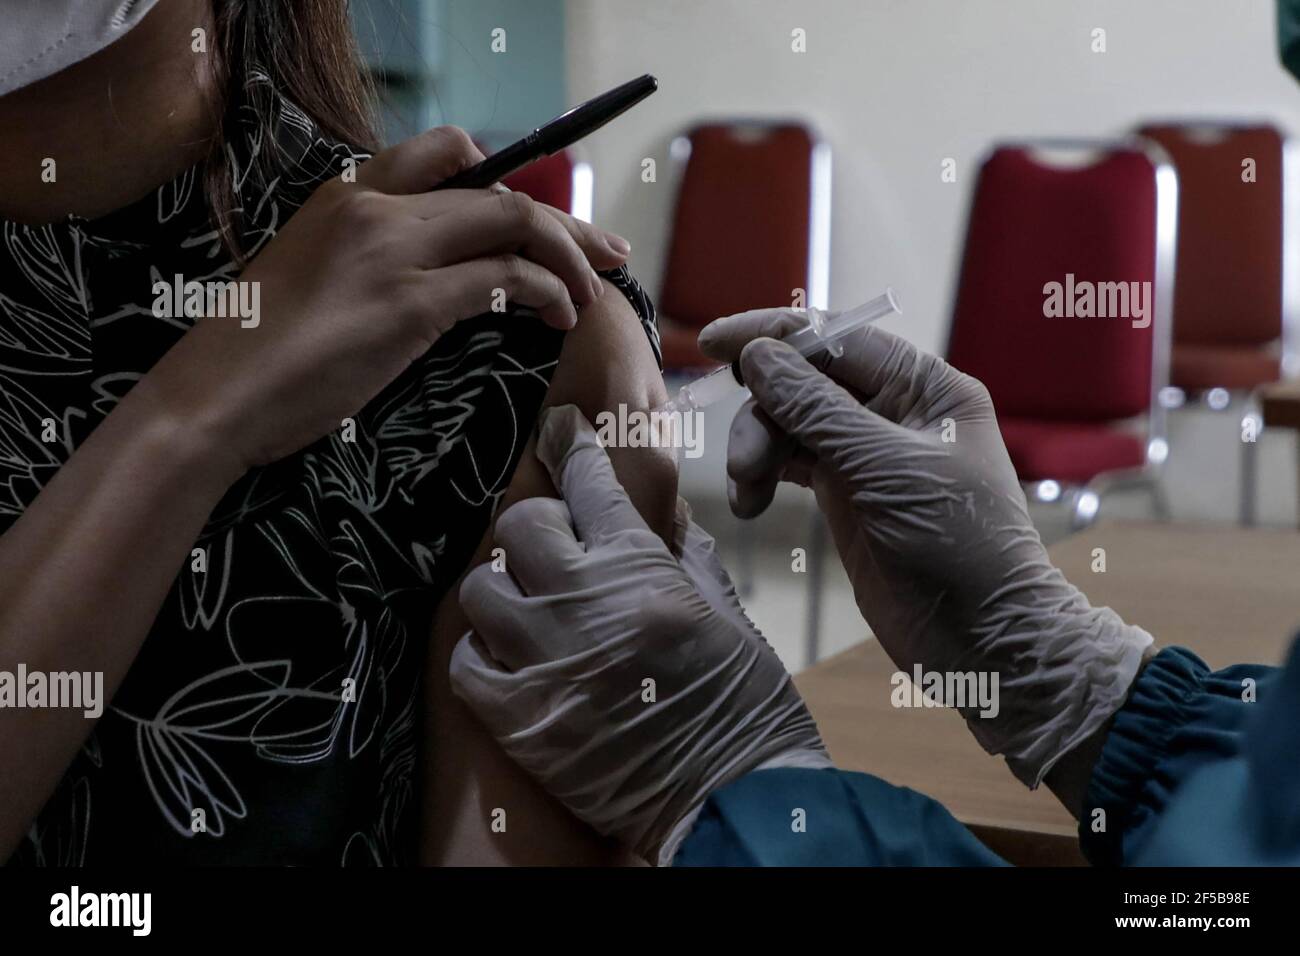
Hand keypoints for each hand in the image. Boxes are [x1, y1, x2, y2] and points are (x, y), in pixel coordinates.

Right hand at [142, 126, 630, 469]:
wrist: (212, 397)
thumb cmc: (256, 354)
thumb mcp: (312, 277)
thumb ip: (368, 258)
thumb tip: (435, 276)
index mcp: (346, 194)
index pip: (445, 152)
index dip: (505, 183)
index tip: (539, 221)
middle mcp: (375, 208)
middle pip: (499, 191)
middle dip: (566, 223)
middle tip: (609, 252)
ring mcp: (393, 252)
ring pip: (513, 226)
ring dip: (569, 258)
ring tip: (591, 294)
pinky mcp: (410, 304)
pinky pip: (506, 280)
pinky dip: (548, 293)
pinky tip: (560, 316)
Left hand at [451, 405, 828, 864]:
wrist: (734, 796)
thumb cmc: (743, 703)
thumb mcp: (727, 612)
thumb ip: (683, 553)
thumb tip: (659, 512)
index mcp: (642, 570)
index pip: (589, 481)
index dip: (570, 445)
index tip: (560, 429)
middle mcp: (583, 604)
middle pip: (520, 525)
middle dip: (539, 527)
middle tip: (558, 547)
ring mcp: (543, 661)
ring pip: (481, 588)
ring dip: (505, 590)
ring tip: (532, 606)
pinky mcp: (518, 718)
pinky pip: (467, 662)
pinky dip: (484, 655)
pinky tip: (512, 658)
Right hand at [698, 310, 1152, 787]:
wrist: (981, 637)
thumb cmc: (956, 543)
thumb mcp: (884, 467)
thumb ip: (817, 409)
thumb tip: (759, 354)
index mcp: (924, 387)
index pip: (837, 339)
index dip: (774, 335)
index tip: (713, 342)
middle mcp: (894, 411)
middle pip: (804, 382)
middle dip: (764, 413)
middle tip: (741, 463)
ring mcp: (867, 453)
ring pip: (790, 424)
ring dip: (758, 451)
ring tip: (745, 494)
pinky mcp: (845, 494)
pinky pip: (790, 464)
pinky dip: (764, 477)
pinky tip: (749, 504)